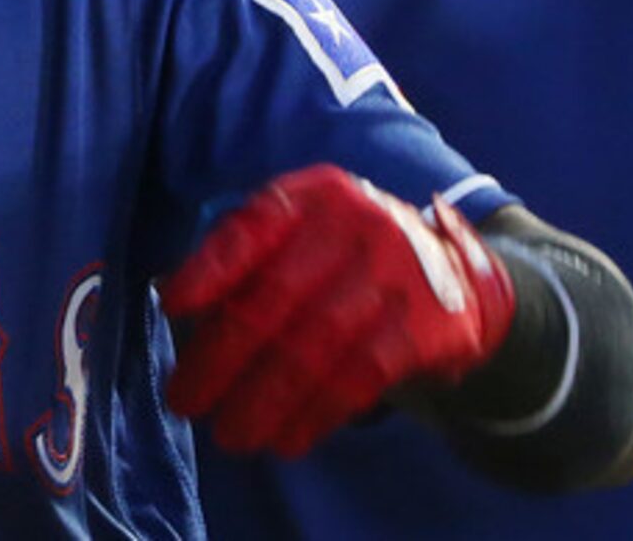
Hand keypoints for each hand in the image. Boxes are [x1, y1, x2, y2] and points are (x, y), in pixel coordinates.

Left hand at [164, 165, 514, 458]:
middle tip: (184, 401)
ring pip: (315, 346)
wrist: (459, 271)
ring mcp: (397, 274)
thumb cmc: (347, 254)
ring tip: (231, 436)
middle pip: (275, 297)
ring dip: (265, 399)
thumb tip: (179, 306)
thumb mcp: (304, 232)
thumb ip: (247, 258)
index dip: (209, 269)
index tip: (173, 308)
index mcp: (313, 195)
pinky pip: (360, 376)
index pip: (251, 228)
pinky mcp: (430, 326)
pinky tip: (287, 438)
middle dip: (221, 356)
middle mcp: (356, 224)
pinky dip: (317, 413)